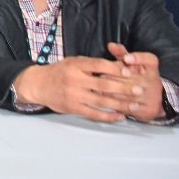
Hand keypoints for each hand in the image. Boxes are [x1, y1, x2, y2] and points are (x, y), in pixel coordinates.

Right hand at [12, 56, 131, 121]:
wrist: (38, 84)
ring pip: (102, 101)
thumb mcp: (72, 62)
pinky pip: (94, 114)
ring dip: (121, 104)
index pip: (99, 65)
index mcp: (75, 65)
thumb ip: (91, 64)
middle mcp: (75, 80)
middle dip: (124, 88)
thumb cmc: (59, 72)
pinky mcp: (73, 108)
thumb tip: (117, 66)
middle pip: (104, 84)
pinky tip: (120, 117)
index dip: (116, 69)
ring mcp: (74, 95)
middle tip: (140, 89)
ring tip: (135, 105)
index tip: (130, 72)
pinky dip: (108, 116)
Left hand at [106, 42, 165, 121]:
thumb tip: (110, 44)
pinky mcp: (149, 110)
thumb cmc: (137, 77)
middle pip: (133, 77)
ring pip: (129, 93)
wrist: (153, 100)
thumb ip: (121, 54)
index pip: (150, 60)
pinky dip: (115, 102)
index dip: (138, 58)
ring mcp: (153, 96)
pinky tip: (104, 99)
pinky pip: (129, 106)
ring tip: (99, 86)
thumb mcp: (132, 65)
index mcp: (152, 68)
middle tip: (101, 75)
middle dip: (115, 76)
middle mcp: (154, 81)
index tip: (126, 58)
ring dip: (112, 90)